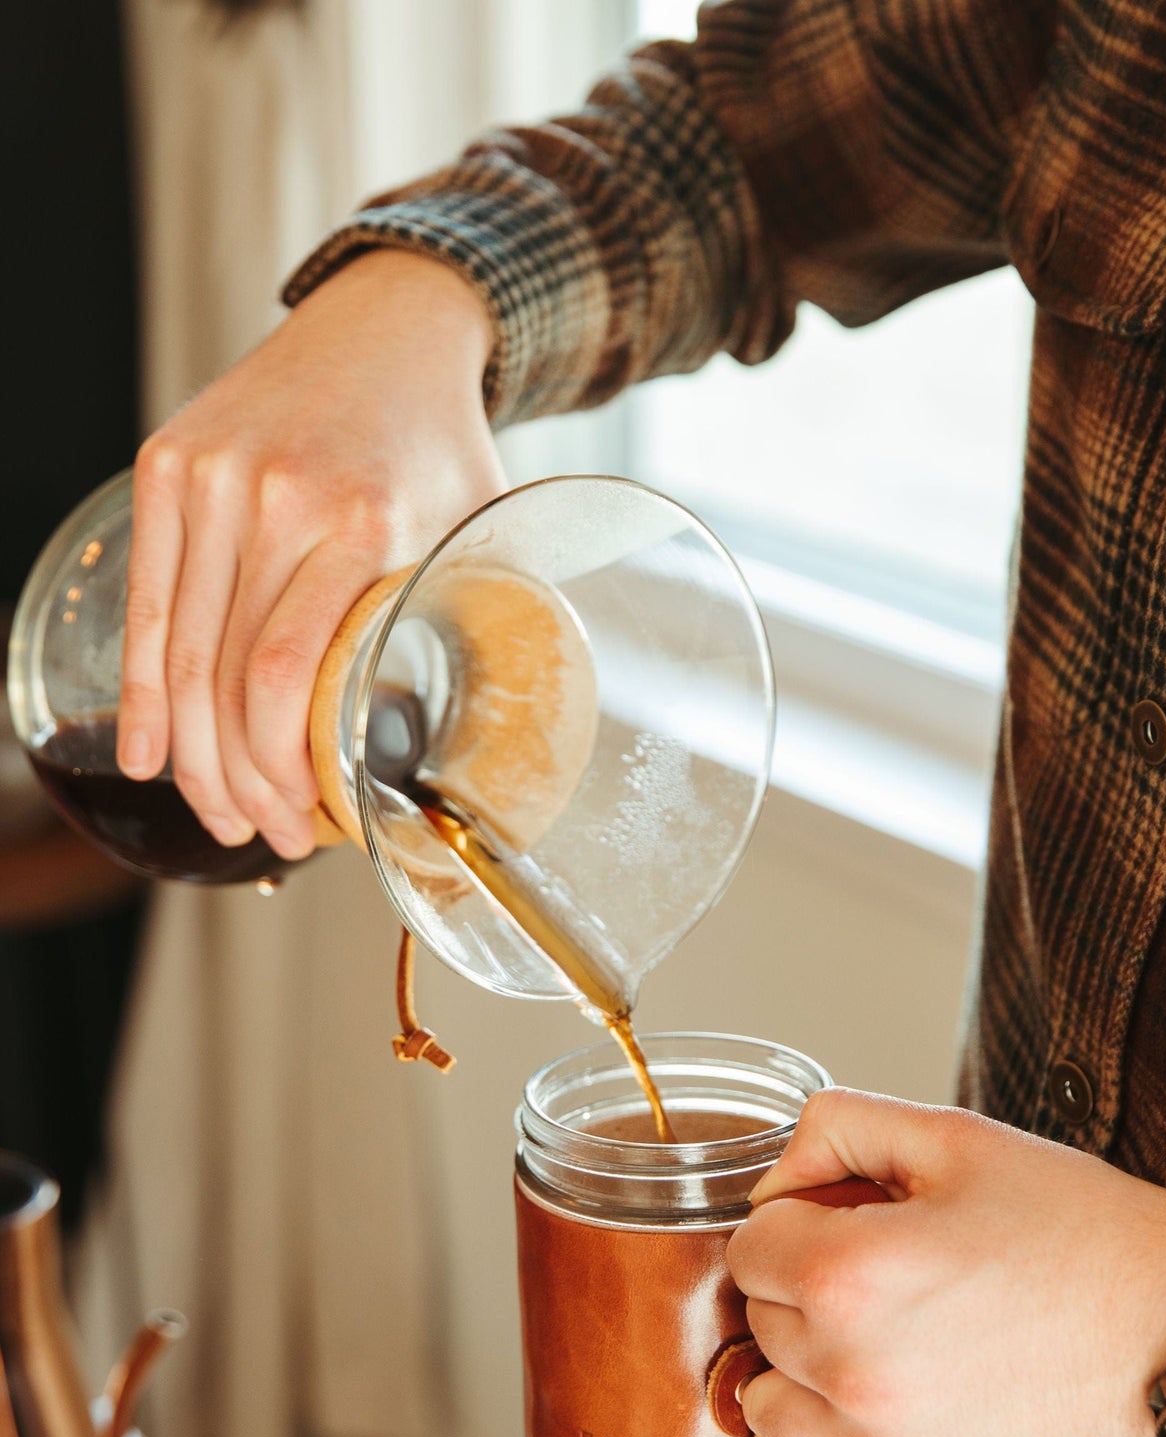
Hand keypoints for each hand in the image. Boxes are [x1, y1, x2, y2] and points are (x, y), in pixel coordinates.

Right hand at [119, 249, 506, 858]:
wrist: (386, 326)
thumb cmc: (440, 446)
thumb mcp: (478, 531)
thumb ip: (467, 624)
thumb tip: (473, 743)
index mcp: (357, 519)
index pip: (287, 673)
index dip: (284, 769)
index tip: (307, 826)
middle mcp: (272, 495)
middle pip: (225, 675)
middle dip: (239, 781)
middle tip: (263, 838)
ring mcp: (210, 476)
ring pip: (180, 650)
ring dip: (190, 753)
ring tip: (216, 815)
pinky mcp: (168, 464)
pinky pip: (148, 602)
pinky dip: (142, 688)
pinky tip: (143, 754)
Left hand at [728, 1089, 1165, 1436]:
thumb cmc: (1077, 1228)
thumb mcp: (956, 1138)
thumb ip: (837, 1128)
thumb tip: (772, 1179)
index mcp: (852, 1273)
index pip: (748, 1246)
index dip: (796, 1222)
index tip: (850, 1222)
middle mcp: (853, 1371)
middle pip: (759, 1322)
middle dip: (804, 1289)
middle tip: (890, 1273)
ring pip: (769, 1405)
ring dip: (804, 1368)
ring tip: (886, 1336)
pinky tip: (896, 1394)